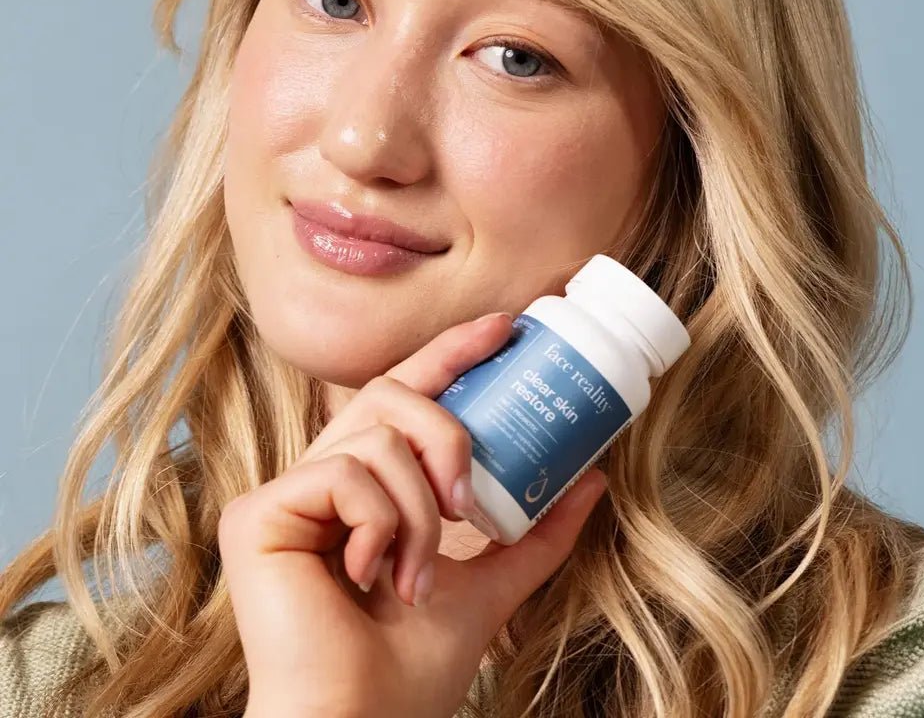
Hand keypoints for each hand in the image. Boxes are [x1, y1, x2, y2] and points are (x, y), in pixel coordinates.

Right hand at [219, 312, 608, 717]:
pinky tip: (372, 576)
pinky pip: (345, 473)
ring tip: (419, 574)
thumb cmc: (411, 669)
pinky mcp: (257, 512)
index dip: (449, 354)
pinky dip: (380, 523)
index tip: (504, 327)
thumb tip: (591, 479)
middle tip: (470, 499)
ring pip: (376, 437)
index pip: (403, 396)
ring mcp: (285, 494)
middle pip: (389, 395)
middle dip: (447, 433)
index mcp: (362, 488)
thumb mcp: (489, 583)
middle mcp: (319, 479)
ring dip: (421, 509)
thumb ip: (534, 533)